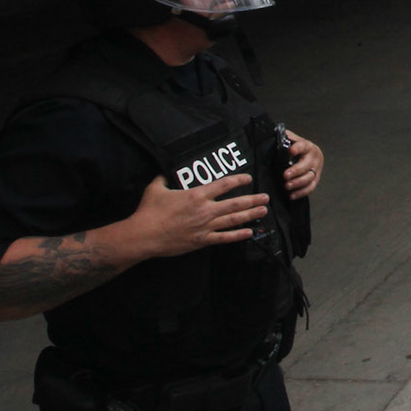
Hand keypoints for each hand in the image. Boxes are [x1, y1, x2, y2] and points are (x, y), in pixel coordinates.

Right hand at [122, 174, 266, 259]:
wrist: (144, 235)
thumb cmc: (149, 211)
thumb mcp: (156, 188)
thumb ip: (164, 178)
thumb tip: (165, 170)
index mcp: (197, 195)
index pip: (224, 185)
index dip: (238, 180)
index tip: (248, 178)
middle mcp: (205, 210)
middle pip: (235, 203)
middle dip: (252, 199)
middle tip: (266, 198)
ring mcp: (205, 226)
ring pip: (233, 220)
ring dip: (250, 215)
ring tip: (263, 211)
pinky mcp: (202, 240)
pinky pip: (224, 238)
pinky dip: (238, 235)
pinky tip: (249, 232)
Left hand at [284, 131, 323, 197]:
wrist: (309, 154)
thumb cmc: (296, 147)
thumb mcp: (290, 140)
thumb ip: (283, 138)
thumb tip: (271, 137)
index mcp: (307, 146)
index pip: (303, 146)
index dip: (297, 148)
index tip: (290, 151)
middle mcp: (314, 157)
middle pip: (307, 165)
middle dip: (296, 171)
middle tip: (285, 175)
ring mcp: (316, 169)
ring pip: (310, 177)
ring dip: (298, 183)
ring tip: (287, 186)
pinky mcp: (316, 179)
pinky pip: (311, 187)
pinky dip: (301, 192)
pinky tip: (292, 195)